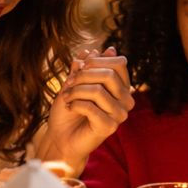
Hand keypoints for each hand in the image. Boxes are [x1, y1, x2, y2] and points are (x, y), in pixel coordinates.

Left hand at [38, 46, 133, 174]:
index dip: (96, 61)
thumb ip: (85, 67)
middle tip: (68, 83)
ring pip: (98, 90)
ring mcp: (120, 115)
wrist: (61, 137)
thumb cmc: (69, 108)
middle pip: (109, 74)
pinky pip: (91, 107)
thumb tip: (94, 50)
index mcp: (122, 87)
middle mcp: (126, 101)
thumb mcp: (75, 82)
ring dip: (75, 91)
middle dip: (84, 75)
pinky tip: (70, 107)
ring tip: (66, 97)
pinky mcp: (110, 127)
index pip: (119, 63)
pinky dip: (75, 104)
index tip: (78, 68)